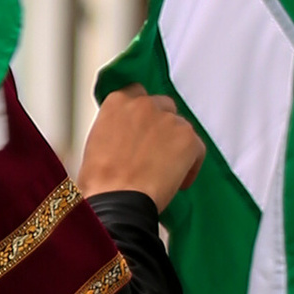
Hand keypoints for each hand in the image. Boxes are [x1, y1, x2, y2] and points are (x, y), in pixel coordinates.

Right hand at [79, 87, 204, 210]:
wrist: (118, 200)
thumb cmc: (101, 181)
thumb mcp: (96, 141)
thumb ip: (116, 127)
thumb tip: (127, 135)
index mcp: (118, 102)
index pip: (136, 94)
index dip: (141, 114)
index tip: (142, 127)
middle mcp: (144, 104)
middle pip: (163, 106)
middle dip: (161, 126)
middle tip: (155, 151)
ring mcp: (169, 119)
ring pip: (181, 127)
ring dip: (175, 144)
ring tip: (166, 170)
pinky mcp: (188, 138)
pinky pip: (197, 149)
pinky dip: (191, 165)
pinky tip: (178, 182)